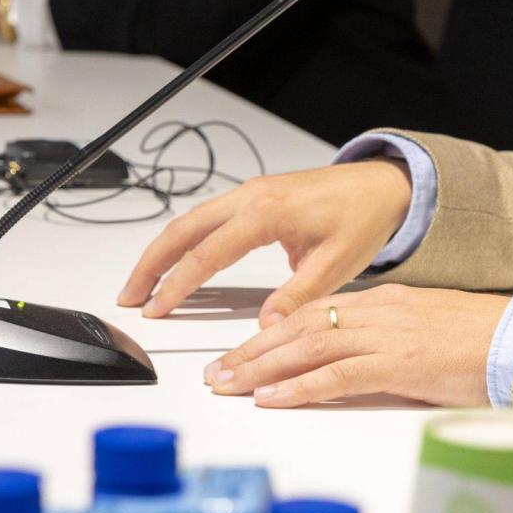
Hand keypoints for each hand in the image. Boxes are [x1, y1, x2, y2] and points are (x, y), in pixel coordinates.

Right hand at [119, 160, 413, 325]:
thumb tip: (266, 327)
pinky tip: (175, 261)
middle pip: (183, 229)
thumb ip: (298, 297)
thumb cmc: (363, 218)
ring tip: (142, 284)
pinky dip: (184, 240)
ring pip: (190, 220)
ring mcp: (249, 193)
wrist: (383, 185)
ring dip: (163, 250)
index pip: (207, 253)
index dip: (177, 284)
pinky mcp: (254, 196)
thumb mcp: (336, 264)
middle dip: (151, 263)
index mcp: (266, 212)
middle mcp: (250, 196)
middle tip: (129, 296)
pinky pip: (207, 217)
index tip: (156, 308)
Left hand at [203, 285, 507, 408]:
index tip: (241, 351)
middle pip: (299, 328)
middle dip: (251, 351)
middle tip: (216, 371)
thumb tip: (353, 355)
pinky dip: (299, 387)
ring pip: (308, 348)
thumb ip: (386, 336)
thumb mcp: (423, 328)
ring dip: (262, 369)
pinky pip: (337, 375)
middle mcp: (378, 311)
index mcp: (383, 300)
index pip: (312, 314)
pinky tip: (272, 397)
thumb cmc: (480, 339)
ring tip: (229, 384)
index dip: (270, 333)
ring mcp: (387, 336)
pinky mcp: (399, 364)